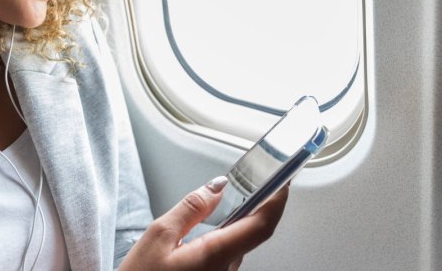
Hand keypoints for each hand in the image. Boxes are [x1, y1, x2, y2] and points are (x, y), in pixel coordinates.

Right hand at [118, 177, 288, 270]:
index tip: (283, 181)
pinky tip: (206, 233)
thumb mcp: (158, 235)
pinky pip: (225, 259)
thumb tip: (216, 187)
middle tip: (250, 183)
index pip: (261, 226)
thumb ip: (191, 208)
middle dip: (251, 208)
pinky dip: (223, 240)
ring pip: (236, 247)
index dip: (277, 201)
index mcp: (215, 257)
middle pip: (250, 235)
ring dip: (234, 225)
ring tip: (224, 204)